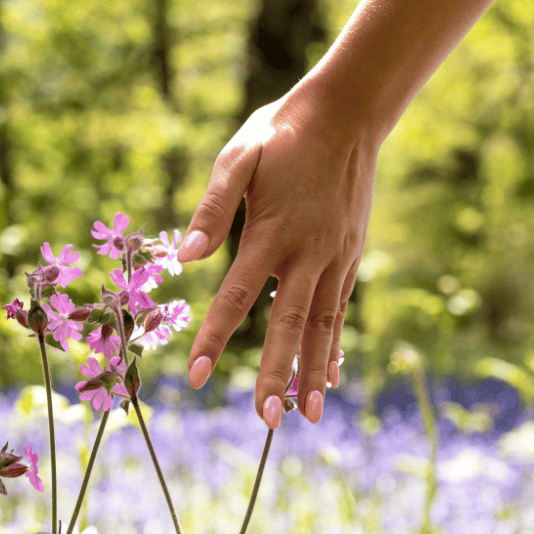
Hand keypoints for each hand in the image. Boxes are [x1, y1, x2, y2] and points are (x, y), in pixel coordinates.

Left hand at [179, 85, 379, 428]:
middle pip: (291, 325)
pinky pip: (340, 310)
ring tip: (308, 415)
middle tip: (269, 419)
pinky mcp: (349, 255)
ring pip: (323, 325)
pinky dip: (334, 346)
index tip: (197, 376)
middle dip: (280, 375)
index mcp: (273, 232)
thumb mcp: (240, 157)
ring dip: (314, 372)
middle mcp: (308, 253)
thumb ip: (214, 207)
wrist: (347, 114)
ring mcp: (335, 257)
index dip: (215, 338)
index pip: (237, 296)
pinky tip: (332, 377)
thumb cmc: (282, 133)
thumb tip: (184, 256)